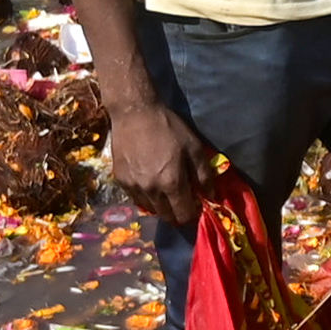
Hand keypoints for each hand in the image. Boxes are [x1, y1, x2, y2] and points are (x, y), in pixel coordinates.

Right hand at [103, 99, 218, 227]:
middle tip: (181, 199)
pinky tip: (150, 181)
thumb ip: (204, 175)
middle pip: (166, 216)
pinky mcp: (120, 180)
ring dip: (161, 205)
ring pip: (150, 209)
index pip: (183, 215)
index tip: (194, 205)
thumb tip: (210, 196)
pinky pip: (136, 198)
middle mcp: (151, 190)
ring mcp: (133, 186)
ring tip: (165, 189)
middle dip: (177, 212)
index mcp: (171, 183)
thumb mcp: (194, 147)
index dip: (192, 213)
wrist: (135, 113)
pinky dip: (145, 196)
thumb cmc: (168, 127)